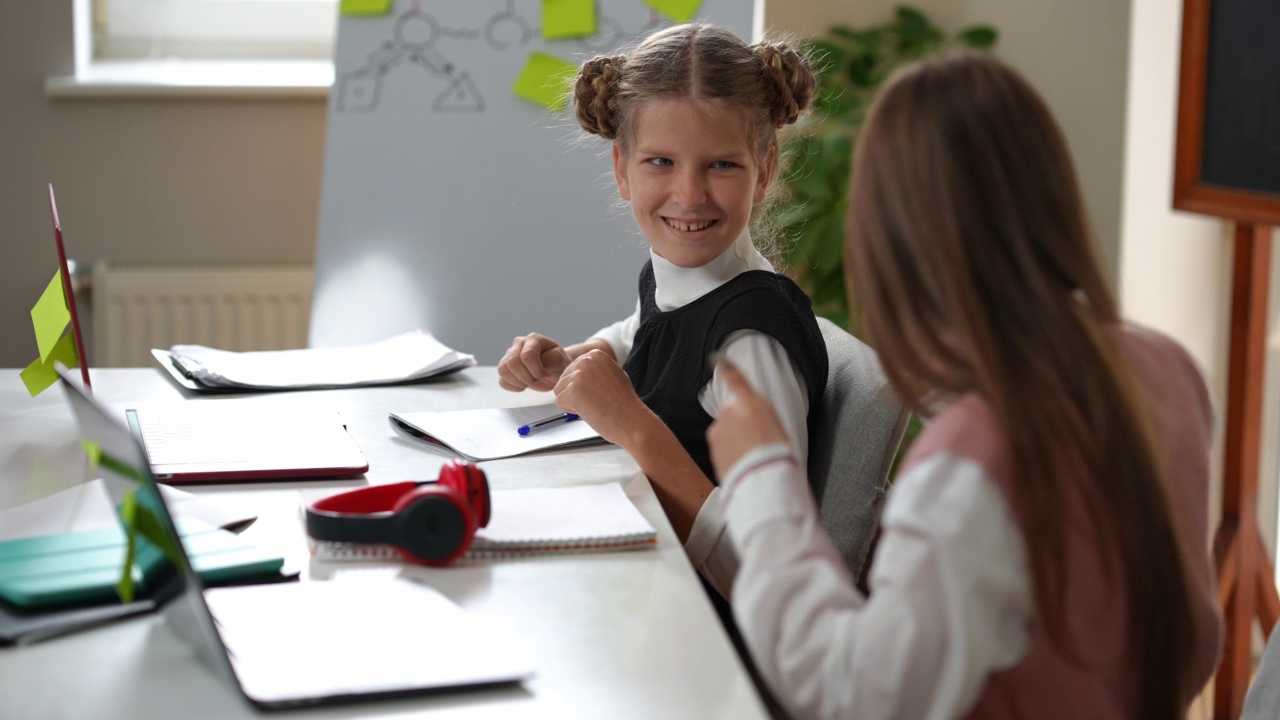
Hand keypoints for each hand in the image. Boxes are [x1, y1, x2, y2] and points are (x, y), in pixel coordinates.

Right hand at [498, 333, 571, 391]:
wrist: (554, 370)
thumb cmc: (558, 364)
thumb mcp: (562, 360)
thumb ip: (553, 358)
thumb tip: (541, 361)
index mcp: (533, 339)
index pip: (527, 356)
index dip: (537, 370)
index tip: (547, 374)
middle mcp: (519, 344)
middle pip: (512, 363)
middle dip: (527, 377)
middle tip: (538, 379)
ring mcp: (509, 355)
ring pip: (503, 371)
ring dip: (519, 382)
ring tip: (530, 382)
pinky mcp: (505, 368)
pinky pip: (502, 381)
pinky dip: (513, 387)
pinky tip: (524, 385)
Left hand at [553, 349, 648, 447]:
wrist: (632, 420)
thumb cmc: (624, 403)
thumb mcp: (612, 373)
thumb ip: (595, 369)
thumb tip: (579, 370)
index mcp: (595, 354)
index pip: (573, 369)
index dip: (584, 386)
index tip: (601, 391)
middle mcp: (586, 360)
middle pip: (564, 379)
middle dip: (576, 393)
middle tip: (597, 400)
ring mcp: (579, 375)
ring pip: (560, 390)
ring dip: (573, 402)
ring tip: (594, 405)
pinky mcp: (572, 391)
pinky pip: (559, 402)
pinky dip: (571, 410)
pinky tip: (589, 410)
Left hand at [707, 361, 789, 478]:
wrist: (762, 478)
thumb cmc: (777, 453)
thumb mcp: (777, 424)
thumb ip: (759, 413)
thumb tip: (751, 412)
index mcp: (750, 402)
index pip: (736, 379)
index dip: (727, 368)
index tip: (719, 360)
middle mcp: (729, 412)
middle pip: (731, 413)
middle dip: (740, 424)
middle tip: (757, 440)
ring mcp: (718, 432)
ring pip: (725, 433)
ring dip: (735, 441)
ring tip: (753, 455)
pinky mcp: (712, 450)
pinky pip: (722, 450)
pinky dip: (731, 455)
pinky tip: (745, 464)